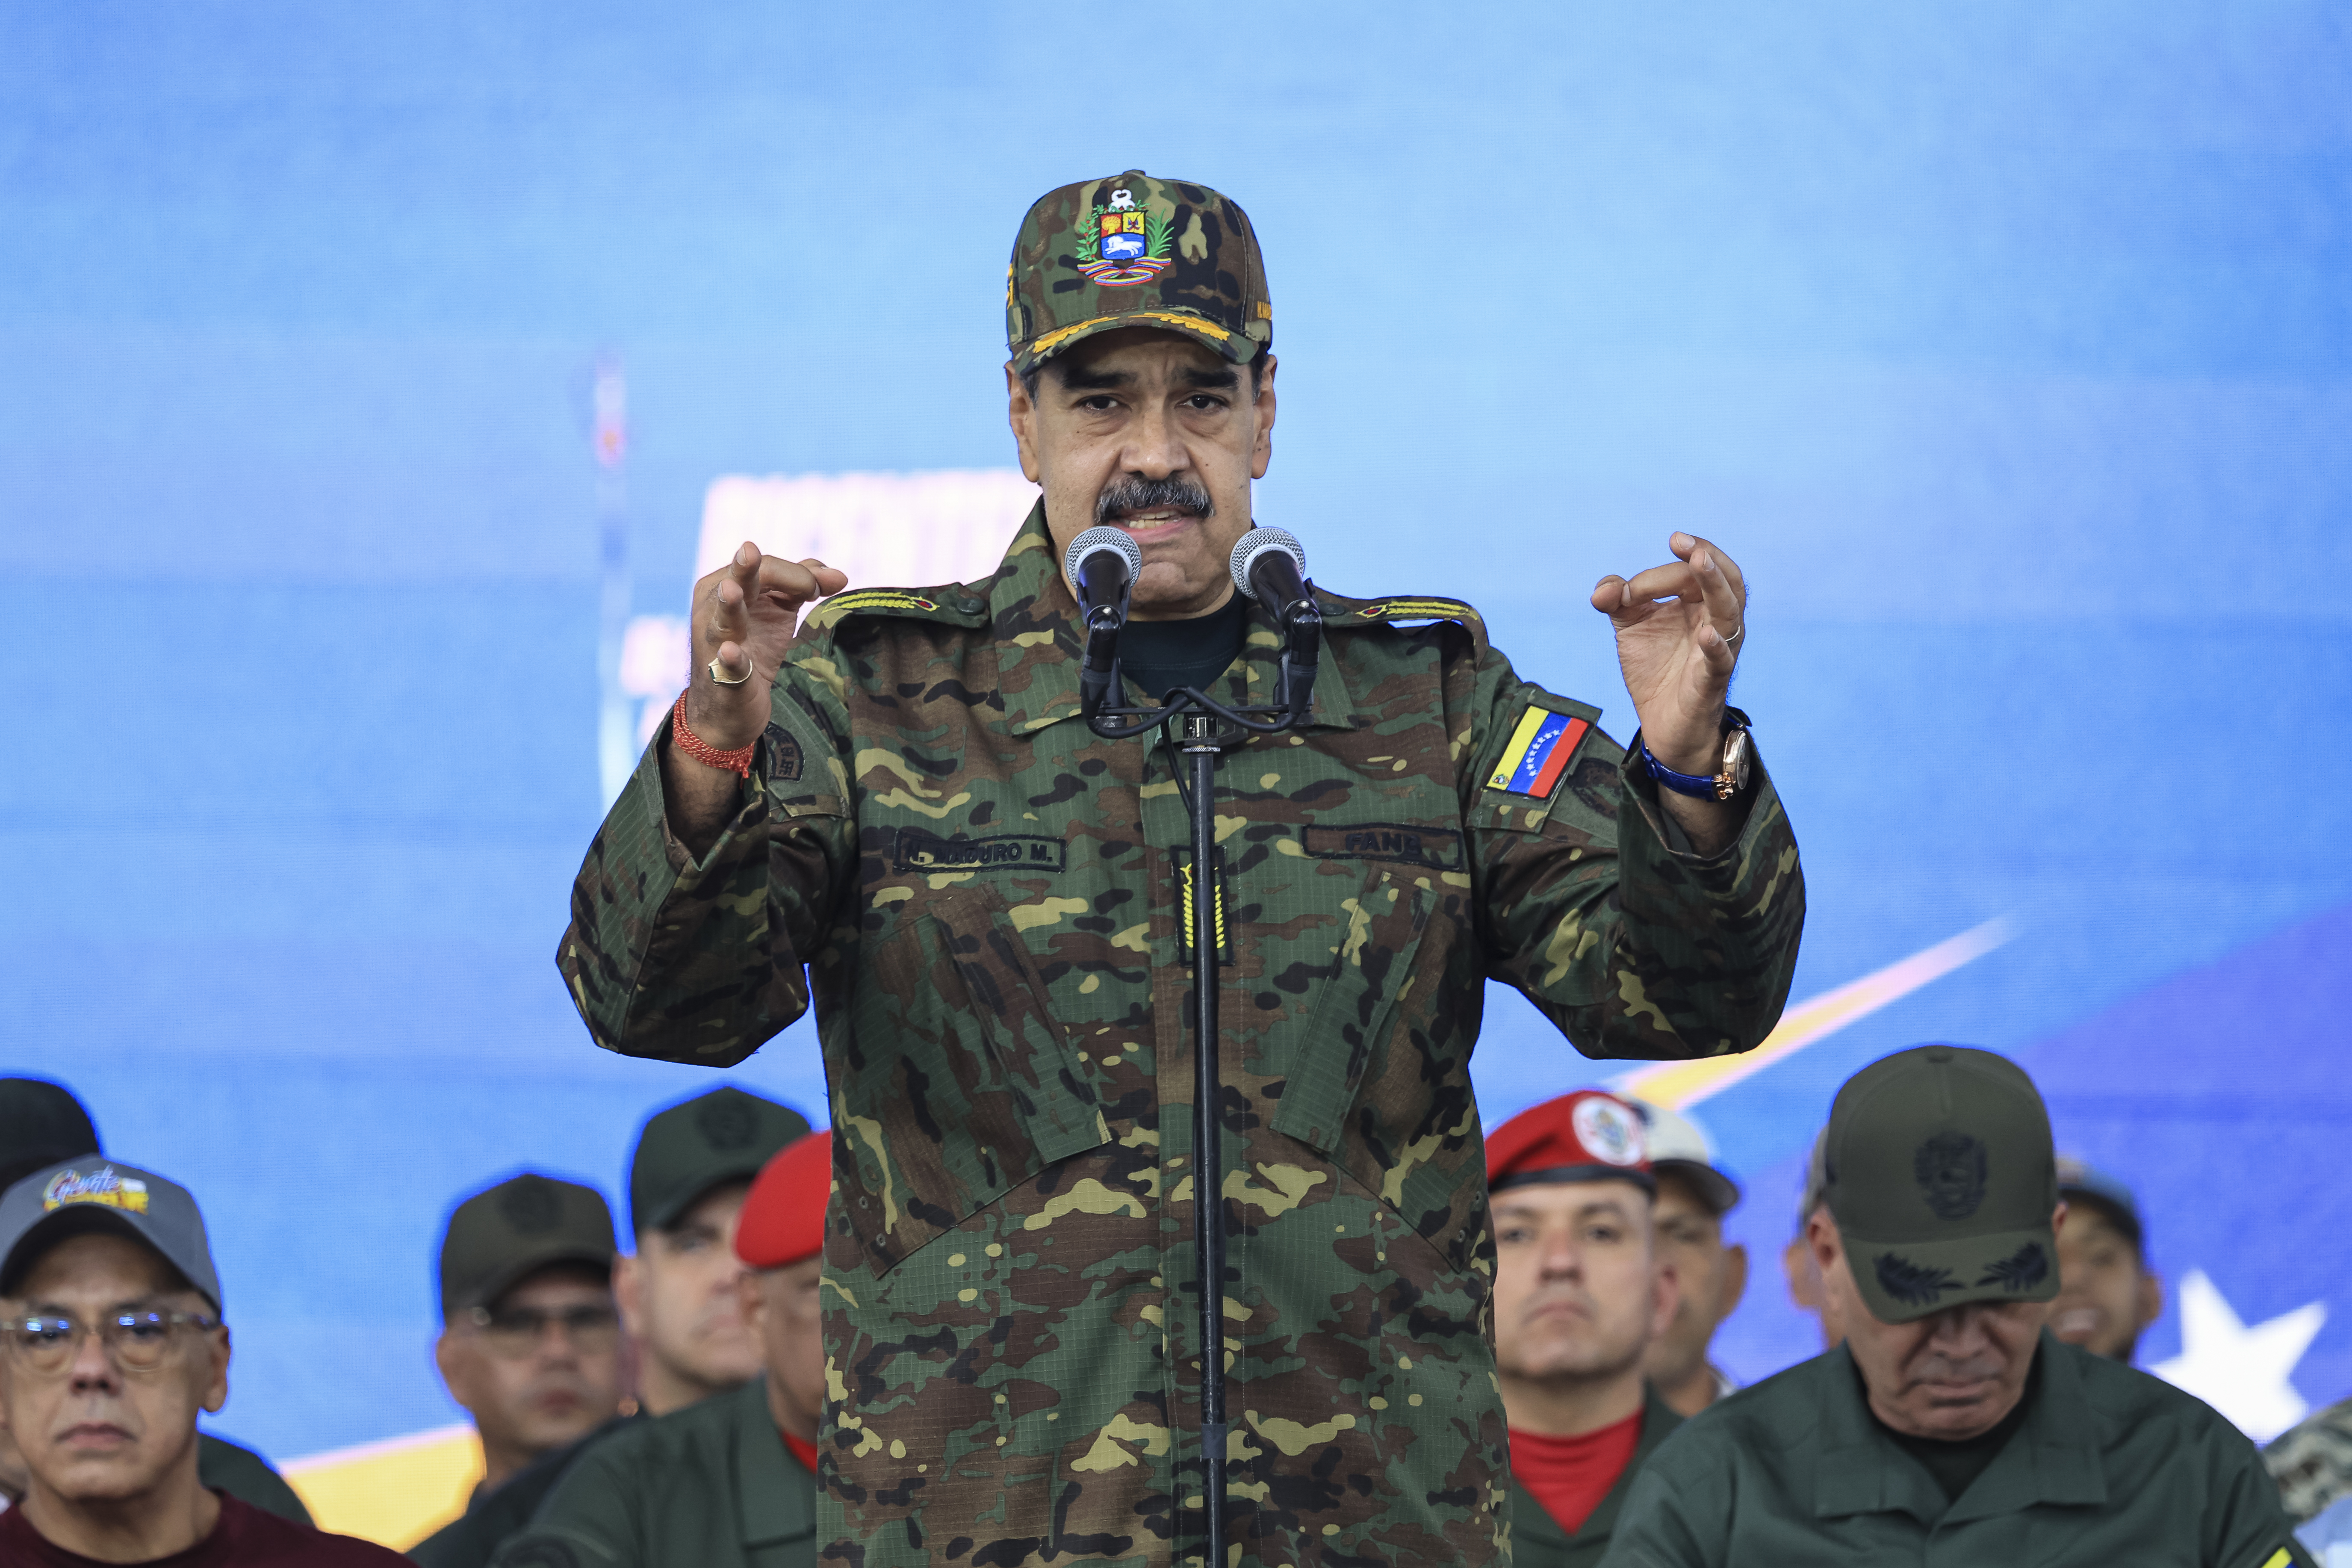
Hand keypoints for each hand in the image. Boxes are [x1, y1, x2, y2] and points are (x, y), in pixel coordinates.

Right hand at [684, 544, 847, 751]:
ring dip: (728, 605)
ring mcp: (715, 641)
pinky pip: (727, 664)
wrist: (731, 704)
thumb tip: (839, 575)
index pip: (766, 567)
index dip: (799, 574)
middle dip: (747, 568)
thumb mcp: (778, 610)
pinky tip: (730, 652)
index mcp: (727, 582)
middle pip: (739, 581)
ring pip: (722, 618)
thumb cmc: (753, 645)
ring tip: (731, 590)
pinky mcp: (723, 675)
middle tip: (750, 551)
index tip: (820, 589)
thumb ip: (803, 584)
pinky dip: (730, 658)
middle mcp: (714, 607)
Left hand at [1590, 533, 1745, 775]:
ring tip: (1700, 561)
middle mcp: (1715, 620)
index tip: (1623, 592)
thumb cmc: (1655, 669)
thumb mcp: (1630, 627)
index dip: (1653, 576)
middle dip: (1705, 555)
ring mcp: (1719, 649)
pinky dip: (1716, 646)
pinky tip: (1706, 634)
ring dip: (1715, 584)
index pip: (1688, 573)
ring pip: (1730, 610)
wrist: (1661, 724)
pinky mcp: (1711, 679)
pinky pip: (1721, 659)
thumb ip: (1616, 600)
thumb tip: (1603, 590)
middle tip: (1680, 540)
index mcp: (1699, 603)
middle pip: (1724, 579)